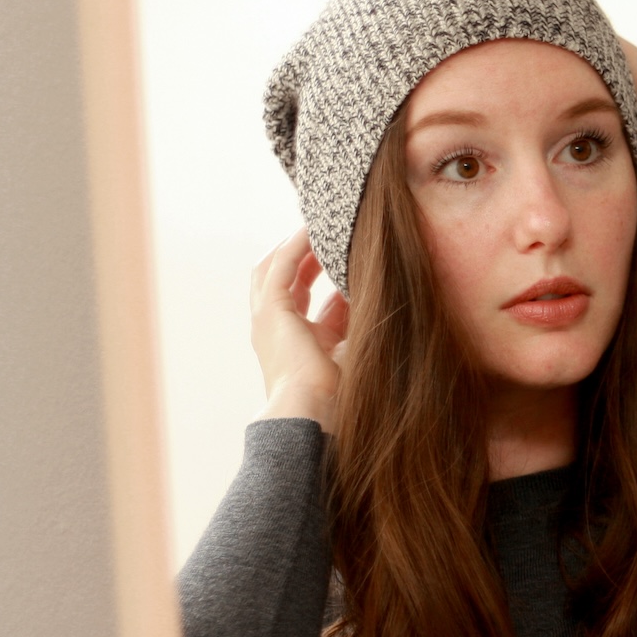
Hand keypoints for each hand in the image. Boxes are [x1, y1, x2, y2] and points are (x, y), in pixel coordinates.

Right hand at [250, 227, 348, 429]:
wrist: (315, 410)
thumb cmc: (338, 392)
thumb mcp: (350, 349)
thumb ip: (353, 322)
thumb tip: (367, 294)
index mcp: (296, 339)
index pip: (304, 297)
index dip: (320, 275)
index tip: (341, 258)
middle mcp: (276, 327)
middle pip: (281, 279)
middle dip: (300, 255)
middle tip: (322, 235)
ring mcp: (268, 318)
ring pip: (273, 268)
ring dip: (294, 246)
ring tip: (316, 226)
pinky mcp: (270, 311)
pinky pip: (280, 267)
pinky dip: (295, 246)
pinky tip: (311, 230)